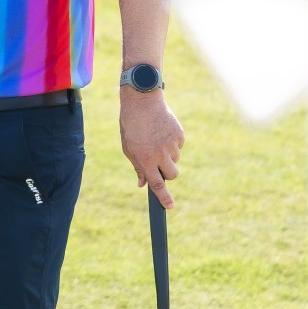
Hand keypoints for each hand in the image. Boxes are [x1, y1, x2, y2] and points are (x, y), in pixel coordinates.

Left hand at [120, 90, 184, 209]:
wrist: (142, 102)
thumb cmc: (131, 126)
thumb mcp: (128, 148)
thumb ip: (137, 167)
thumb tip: (143, 184)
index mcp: (145, 160)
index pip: (157, 184)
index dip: (164, 198)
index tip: (170, 206)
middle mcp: (160, 154)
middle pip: (172, 175)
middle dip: (168, 173)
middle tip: (160, 163)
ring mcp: (171, 145)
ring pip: (175, 160)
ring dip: (168, 155)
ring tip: (156, 139)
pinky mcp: (179, 135)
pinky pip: (179, 146)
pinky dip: (172, 142)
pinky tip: (162, 130)